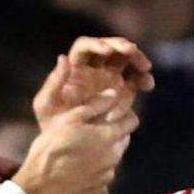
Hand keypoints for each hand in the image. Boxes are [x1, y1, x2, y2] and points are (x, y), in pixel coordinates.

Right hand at [14, 91, 138, 193]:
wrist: (40, 187)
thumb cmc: (52, 148)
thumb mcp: (69, 120)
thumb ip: (95, 106)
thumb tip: (113, 94)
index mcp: (109, 137)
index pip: (132, 121)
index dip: (125, 114)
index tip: (112, 113)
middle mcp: (115, 156)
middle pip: (124, 139)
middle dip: (113, 132)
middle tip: (93, 130)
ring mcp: (108, 174)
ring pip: (114, 156)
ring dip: (105, 150)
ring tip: (83, 149)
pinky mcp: (100, 189)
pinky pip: (104, 173)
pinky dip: (98, 167)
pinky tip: (80, 166)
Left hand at [32, 37, 154, 124]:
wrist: (71, 149)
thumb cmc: (52, 126)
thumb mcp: (45, 105)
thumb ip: (53, 82)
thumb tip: (63, 57)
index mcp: (74, 69)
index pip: (85, 47)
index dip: (96, 44)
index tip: (107, 51)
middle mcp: (93, 70)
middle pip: (110, 48)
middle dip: (122, 46)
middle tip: (133, 51)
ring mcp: (109, 80)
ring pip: (126, 60)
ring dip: (136, 60)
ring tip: (145, 68)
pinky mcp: (122, 93)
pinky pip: (135, 80)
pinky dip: (143, 79)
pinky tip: (147, 85)